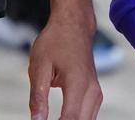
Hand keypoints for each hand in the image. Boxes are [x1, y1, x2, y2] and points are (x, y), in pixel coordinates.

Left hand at [28, 0, 101, 119]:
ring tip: (49, 119)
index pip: (69, 119)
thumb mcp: (39, 66)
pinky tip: (61, 119)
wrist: (74, 24)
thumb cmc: (55, 41)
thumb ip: (38, 97)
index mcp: (77, 84)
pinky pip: (88, 116)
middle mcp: (92, 91)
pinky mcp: (95, 94)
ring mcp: (96, 93)